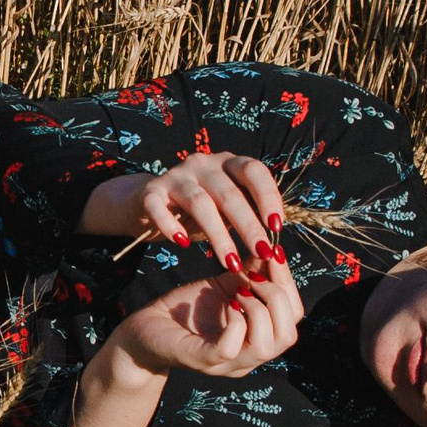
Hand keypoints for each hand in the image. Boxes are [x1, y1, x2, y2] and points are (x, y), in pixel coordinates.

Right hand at [83, 152, 287, 272]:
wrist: (149, 203)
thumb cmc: (199, 210)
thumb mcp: (226, 209)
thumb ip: (248, 217)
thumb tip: (274, 248)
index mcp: (227, 163)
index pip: (253, 171)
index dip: (268, 196)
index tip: (277, 226)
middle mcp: (203, 164)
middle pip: (229, 192)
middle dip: (248, 225)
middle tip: (262, 253)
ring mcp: (175, 176)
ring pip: (199, 203)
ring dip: (218, 235)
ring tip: (231, 263)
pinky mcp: (150, 192)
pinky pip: (158, 207)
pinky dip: (170, 225)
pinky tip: (183, 243)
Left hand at [112, 259, 303, 380]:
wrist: (145, 328)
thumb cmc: (187, 308)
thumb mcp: (225, 285)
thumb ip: (250, 272)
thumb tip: (271, 247)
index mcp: (257, 339)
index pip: (294, 318)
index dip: (289, 284)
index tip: (274, 253)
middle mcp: (247, 358)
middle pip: (288, 335)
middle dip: (279, 297)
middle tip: (256, 274)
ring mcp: (226, 364)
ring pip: (267, 346)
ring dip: (259, 309)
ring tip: (240, 288)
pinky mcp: (202, 360)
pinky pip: (231, 348)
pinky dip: (235, 321)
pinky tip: (227, 302)